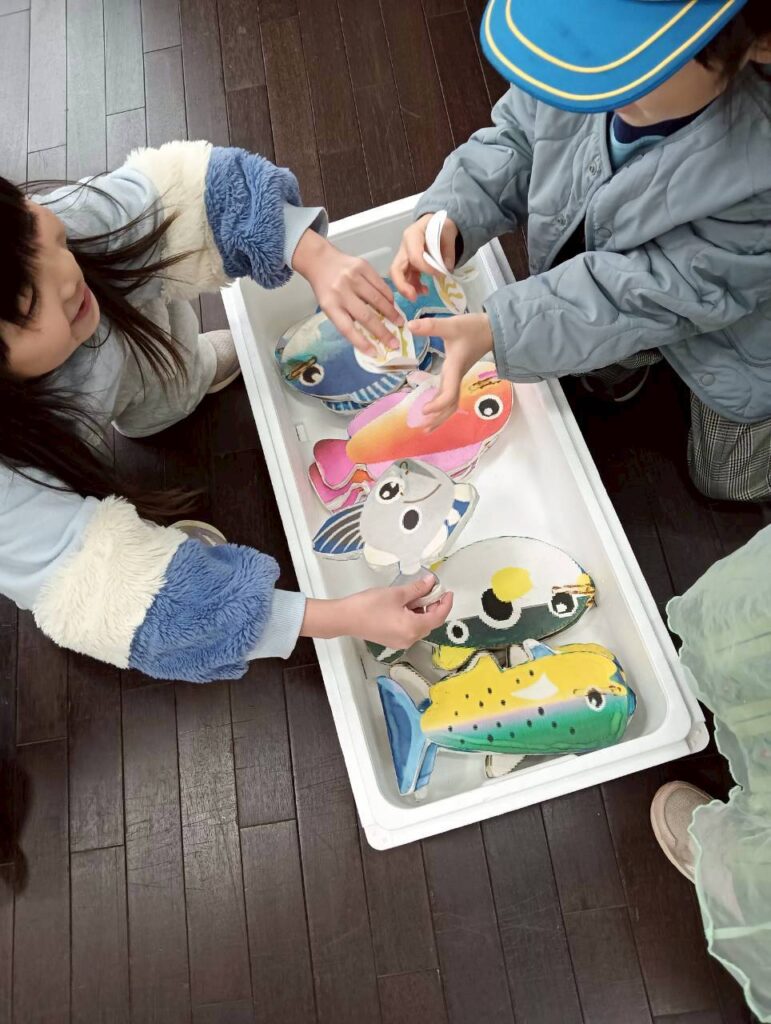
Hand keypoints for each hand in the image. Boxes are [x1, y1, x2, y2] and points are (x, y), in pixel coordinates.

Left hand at [293, 230, 402, 352]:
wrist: (321, 260)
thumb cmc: (326, 288)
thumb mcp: (329, 306)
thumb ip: (346, 319)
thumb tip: (369, 337)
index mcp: (330, 305)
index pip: (347, 328)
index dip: (362, 342)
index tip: (375, 353)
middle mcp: (341, 291)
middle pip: (365, 316)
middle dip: (382, 332)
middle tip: (394, 343)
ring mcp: (353, 278)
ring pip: (377, 300)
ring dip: (390, 314)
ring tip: (399, 323)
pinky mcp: (363, 266)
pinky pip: (380, 285)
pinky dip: (388, 297)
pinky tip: (392, 305)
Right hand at [301, 576, 452, 649]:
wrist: (345, 618)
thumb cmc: (370, 605)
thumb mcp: (397, 593)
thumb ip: (417, 589)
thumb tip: (431, 582)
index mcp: (413, 628)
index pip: (438, 617)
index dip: (446, 604)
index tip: (448, 591)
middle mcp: (410, 639)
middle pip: (430, 623)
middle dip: (434, 607)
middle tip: (433, 590)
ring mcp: (400, 642)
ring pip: (420, 626)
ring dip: (423, 612)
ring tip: (419, 595)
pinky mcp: (392, 640)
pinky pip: (410, 629)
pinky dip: (413, 617)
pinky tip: (407, 605)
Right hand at [391, 213, 458, 301]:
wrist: (436, 224)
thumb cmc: (440, 225)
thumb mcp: (448, 231)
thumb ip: (449, 249)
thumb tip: (446, 268)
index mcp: (412, 235)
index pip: (414, 257)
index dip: (426, 269)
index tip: (440, 274)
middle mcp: (404, 247)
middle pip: (396, 269)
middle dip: (403, 285)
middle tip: (413, 297)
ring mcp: (405, 257)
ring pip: (399, 277)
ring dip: (409, 288)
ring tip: (425, 292)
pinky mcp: (408, 266)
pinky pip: (407, 279)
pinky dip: (414, 287)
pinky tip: (425, 290)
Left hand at [408, 313, 494, 428]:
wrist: (492, 330)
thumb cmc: (474, 328)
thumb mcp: (452, 325)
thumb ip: (432, 326)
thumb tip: (409, 325)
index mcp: (455, 369)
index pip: (449, 394)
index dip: (438, 405)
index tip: (424, 410)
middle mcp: (456, 377)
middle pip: (450, 405)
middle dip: (438, 418)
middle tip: (423, 428)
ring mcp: (457, 377)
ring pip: (451, 403)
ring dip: (440, 416)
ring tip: (427, 428)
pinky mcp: (457, 375)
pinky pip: (450, 395)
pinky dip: (441, 406)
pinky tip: (432, 410)